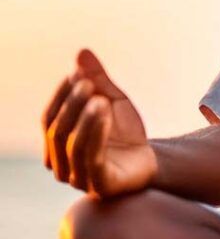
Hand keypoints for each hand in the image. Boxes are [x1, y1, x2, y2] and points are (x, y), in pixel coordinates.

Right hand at [41, 48, 156, 197]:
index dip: (61, 95)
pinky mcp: (100, 186)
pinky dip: (98, 134)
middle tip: (88, 84)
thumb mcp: (113, 100)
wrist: (151, 159)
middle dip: (72, 105)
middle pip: (57, 132)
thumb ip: (98, 80)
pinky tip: (107, 115)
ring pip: (73, 145)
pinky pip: (93, 159)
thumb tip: (82, 52)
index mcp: (56, 145)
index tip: (77, 74)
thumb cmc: (125, 132)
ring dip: (85, 119)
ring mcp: (78, 178)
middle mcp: (60, 165)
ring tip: (101, 99)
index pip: (48, 118)